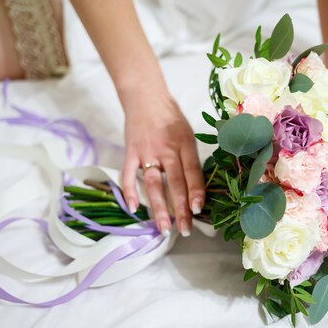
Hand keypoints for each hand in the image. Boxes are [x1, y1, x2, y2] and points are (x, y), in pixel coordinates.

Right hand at [120, 88, 204, 237]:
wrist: (145, 97)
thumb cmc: (171, 118)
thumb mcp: (188, 134)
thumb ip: (190, 159)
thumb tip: (196, 190)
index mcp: (185, 144)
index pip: (192, 172)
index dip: (196, 191)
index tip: (198, 210)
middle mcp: (167, 149)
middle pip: (175, 183)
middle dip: (181, 209)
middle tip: (185, 230)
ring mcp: (147, 151)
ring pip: (153, 184)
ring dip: (158, 208)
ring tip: (163, 228)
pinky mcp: (130, 152)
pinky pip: (128, 175)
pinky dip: (129, 192)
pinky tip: (134, 209)